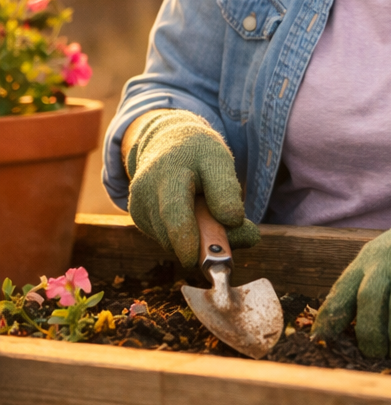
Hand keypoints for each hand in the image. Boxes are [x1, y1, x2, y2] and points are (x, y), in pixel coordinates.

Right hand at [126, 110, 259, 266]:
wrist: (166, 144)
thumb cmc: (198, 154)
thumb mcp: (219, 161)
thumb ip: (228, 190)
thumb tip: (234, 223)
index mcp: (169, 172)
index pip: (174, 210)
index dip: (184, 237)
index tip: (193, 260)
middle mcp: (146, 192)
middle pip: (173, 232)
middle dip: (203, 244)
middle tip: (238, 242)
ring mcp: (139, 208)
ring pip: (172, 241)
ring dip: (198, 239)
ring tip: (211, 211)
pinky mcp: (139, 220)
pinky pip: (168, 240)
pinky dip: (186, 236)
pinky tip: (193, 215)